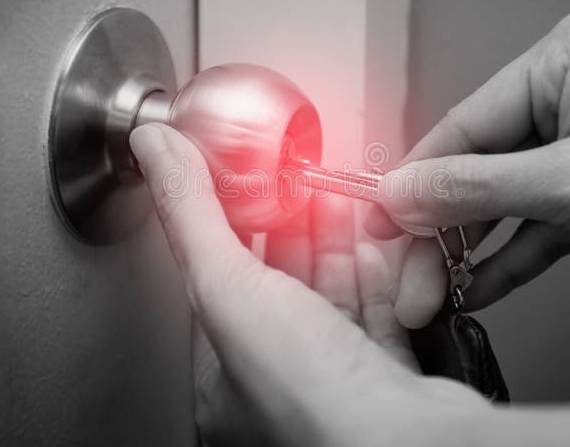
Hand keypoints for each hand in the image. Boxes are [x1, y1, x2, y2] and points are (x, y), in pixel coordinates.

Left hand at [130, 123, 487, 446]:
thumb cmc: (311, 400)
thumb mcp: (229, 288)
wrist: (413, 445)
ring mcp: (338, 382)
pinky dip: (382, 271)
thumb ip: (191, 214)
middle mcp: (281, 384)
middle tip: (300, 178)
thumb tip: (156, 151)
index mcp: (226, 377)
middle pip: (285, 286)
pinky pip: (381, 312)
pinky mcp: (389, 377)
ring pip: (336, 296)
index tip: (245, 183)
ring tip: (342, 194)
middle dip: (294, 226)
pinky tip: (381, 239)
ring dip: (340, 241)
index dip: (234, 226)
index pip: (221, 284)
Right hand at [366, 10, 569, 325]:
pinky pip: (533, 222)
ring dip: (466, 250)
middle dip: (441, 229)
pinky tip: (476, 287)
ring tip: (433, 289)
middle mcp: (568, 96)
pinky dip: (506, 258)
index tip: (379, 218)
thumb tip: (402, 193)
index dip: (416, 179)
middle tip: (407, 272)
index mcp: (563, 61)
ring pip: (501, 200)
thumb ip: (475, 189)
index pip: (465, 124)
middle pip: (477, 167)